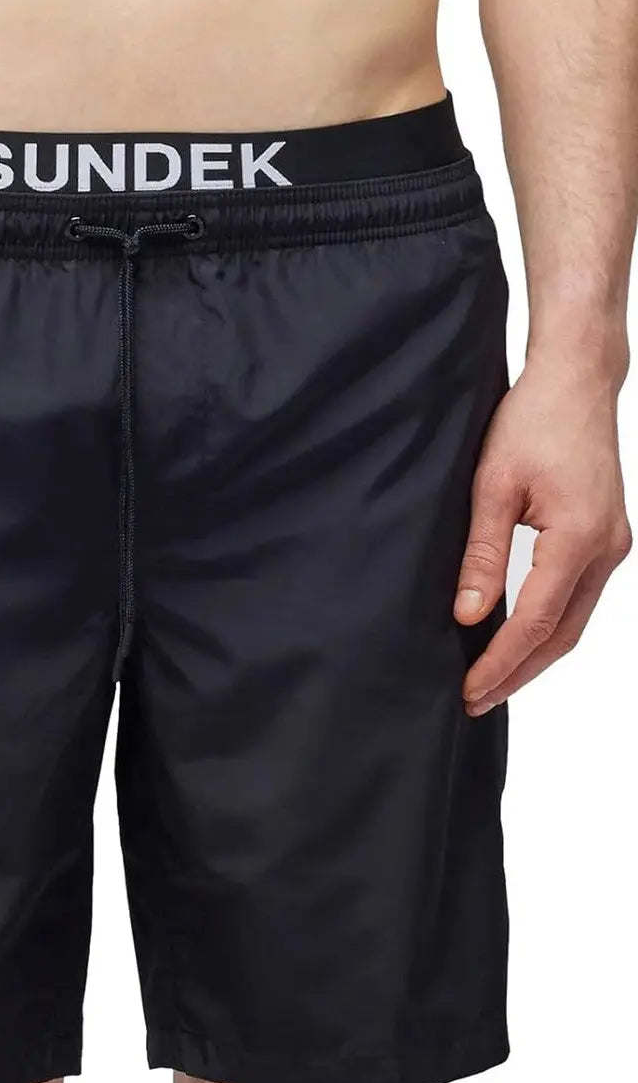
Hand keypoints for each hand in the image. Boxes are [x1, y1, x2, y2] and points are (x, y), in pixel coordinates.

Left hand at [455, 350, 631, 715]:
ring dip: (534, 656)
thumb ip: (482, 556)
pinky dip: (549, 627)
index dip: (501, 663)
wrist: (575, 381)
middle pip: (563, 636)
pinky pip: (580, 599)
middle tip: (475, 701)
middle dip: (518, 673)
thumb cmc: (532, 422)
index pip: (536, 622)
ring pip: (576, 623)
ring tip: (491, 681)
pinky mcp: (608, 538)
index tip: (470, 690)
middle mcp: (607, 549)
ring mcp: (614, 545)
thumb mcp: (492, 487)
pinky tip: (518, 639)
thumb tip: (467, 615)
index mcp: (578, 537)